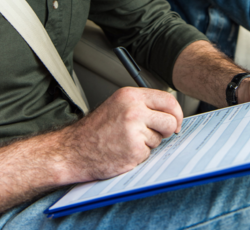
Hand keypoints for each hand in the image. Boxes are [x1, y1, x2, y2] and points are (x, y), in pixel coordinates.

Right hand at [55, 87, 182, 184]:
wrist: (74, 149)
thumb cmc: (96, 130)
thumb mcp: (119, 105)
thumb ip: (142, 105)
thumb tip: (169, 111)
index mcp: (130, 95)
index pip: (168, 99)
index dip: (176, 112)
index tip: (175, 120)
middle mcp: (133, 109)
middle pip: (171, 119)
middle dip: (167, 130)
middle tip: (156, 134)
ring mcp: (134, 129)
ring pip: (161, 138)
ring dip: (150, 143)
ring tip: (129, 140)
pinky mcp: (134, 148)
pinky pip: (150, 152)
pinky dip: (140, 154)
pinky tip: (124, 150)